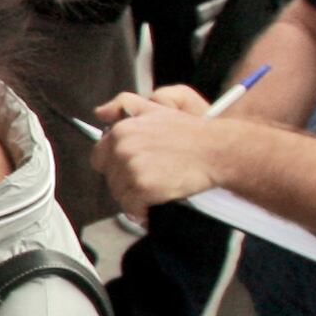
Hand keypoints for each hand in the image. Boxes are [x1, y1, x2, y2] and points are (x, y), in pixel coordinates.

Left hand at [92, 86, 225, 216]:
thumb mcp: (156, 108)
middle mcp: (121, 148)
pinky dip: (143, 211)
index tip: (134, 169)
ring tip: (158, 189)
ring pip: (120, 194)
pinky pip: (132, 208)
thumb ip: (124, 105)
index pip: (99, 157)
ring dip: (136, 197)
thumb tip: (100, 113)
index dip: (116, 166)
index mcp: (120, 130)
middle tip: (153, 179)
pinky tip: (157, 203)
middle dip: (127, 183)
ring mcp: (131, 168)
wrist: (216, 150)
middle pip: (110, 179)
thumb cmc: (190, 132)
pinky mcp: (143, 187)